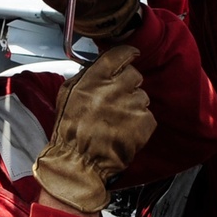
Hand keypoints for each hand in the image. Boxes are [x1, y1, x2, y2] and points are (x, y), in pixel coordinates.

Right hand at [34, 46, 156, 213]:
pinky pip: (148, 116)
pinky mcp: (143, 123)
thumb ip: (86, 76)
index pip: (118, 55)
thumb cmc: (70, 131)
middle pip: (134, 75)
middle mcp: (113, 89)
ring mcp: (130, 106)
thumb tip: (100, 65)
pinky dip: (140, 123)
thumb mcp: (67, 95)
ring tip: (118, 121)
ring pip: (142, 96)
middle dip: (128, 85)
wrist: (78, 162)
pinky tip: (125, 131)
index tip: (131, 56)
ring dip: (133, 106)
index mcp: (93, 80)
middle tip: (117, 100)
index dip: (127, 54)